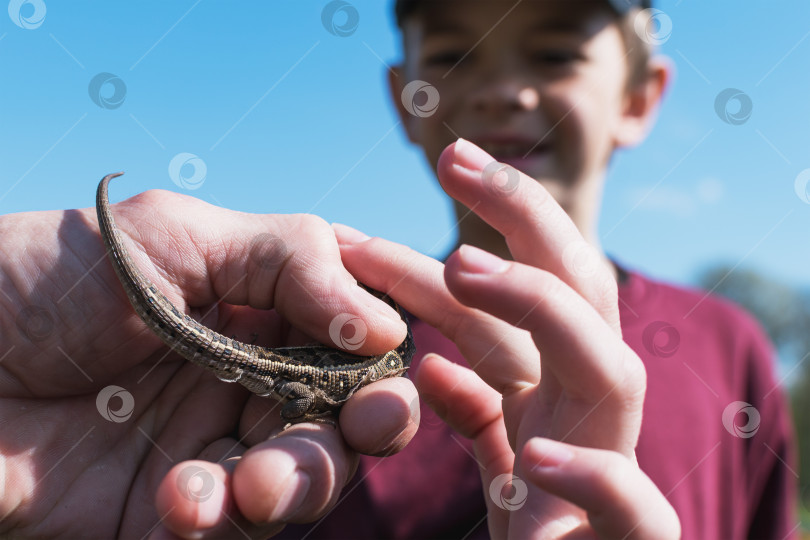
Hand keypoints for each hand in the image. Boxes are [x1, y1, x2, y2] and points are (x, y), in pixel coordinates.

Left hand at [0, 187, 417, 538]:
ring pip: (300, 481)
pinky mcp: (166, 512)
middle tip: (363, 428)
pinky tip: (182, 501)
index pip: (350, 341)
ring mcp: (207, 447)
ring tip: (248, 485)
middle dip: (362, 431)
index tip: (395, 369)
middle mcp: (243, 381)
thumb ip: (291, 260)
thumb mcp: (176, 232)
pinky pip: (230, 530)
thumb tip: (388, 326)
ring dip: (295, 484)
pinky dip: (222, 520)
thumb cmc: (46, 276)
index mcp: (256, 313)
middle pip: (342, 420)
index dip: (384, 359)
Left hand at [334, 139, 679, 538]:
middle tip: (454, 156)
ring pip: (604, 366)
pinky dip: (590, 472)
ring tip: (459, 266)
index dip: (474, 232)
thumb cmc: (537, 535)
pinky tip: (536, 454)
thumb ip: (476, 412)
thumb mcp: (498, 461)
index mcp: (554, 389)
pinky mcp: (632, 538)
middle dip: (521, 215)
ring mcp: (613, 465)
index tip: (430, 171)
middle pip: (573, 291)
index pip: (513, 295)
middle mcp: (588, 410)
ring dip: (537, 307)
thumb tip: (432, 364)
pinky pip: (627, 501)